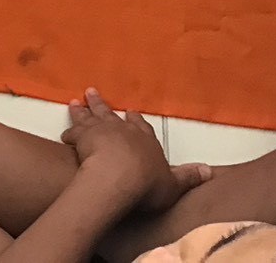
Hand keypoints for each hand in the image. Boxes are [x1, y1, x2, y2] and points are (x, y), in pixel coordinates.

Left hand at [62, 89, 210, 211]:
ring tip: (74, 101)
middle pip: (111, 113)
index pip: (140, 125)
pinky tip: (64, 134)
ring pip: (91, 116)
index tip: (129, 112)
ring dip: (83, 110)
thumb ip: (188, 176)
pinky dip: (70, 132)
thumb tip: (210, 171)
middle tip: (92, 92)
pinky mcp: (82, 137)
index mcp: (145, 138)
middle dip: (102, 104)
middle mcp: (123, 129)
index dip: (134, 120)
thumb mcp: (174, 184)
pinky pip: (74, 132)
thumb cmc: (147, 183)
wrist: (118, 176)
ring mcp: (101, 129)